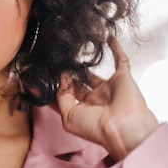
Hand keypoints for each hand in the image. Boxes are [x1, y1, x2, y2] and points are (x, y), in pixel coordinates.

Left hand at [55, 38, 158, 160]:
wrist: (124, 127)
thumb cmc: (97, 128)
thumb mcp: (69, 117)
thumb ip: (61, 97)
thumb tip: (61, 79)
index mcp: (83, 110)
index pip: (66, 95)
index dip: (55, 86)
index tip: (43, 76)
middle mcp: (96, 100)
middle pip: (78, 83)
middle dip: (67, 73)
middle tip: (55, 61)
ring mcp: (109, 88)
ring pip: (93, 72)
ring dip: (84, 63)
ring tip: (71, 51)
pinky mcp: (123, 78)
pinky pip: (120, 60)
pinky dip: (116, 49)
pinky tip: (108, 39)